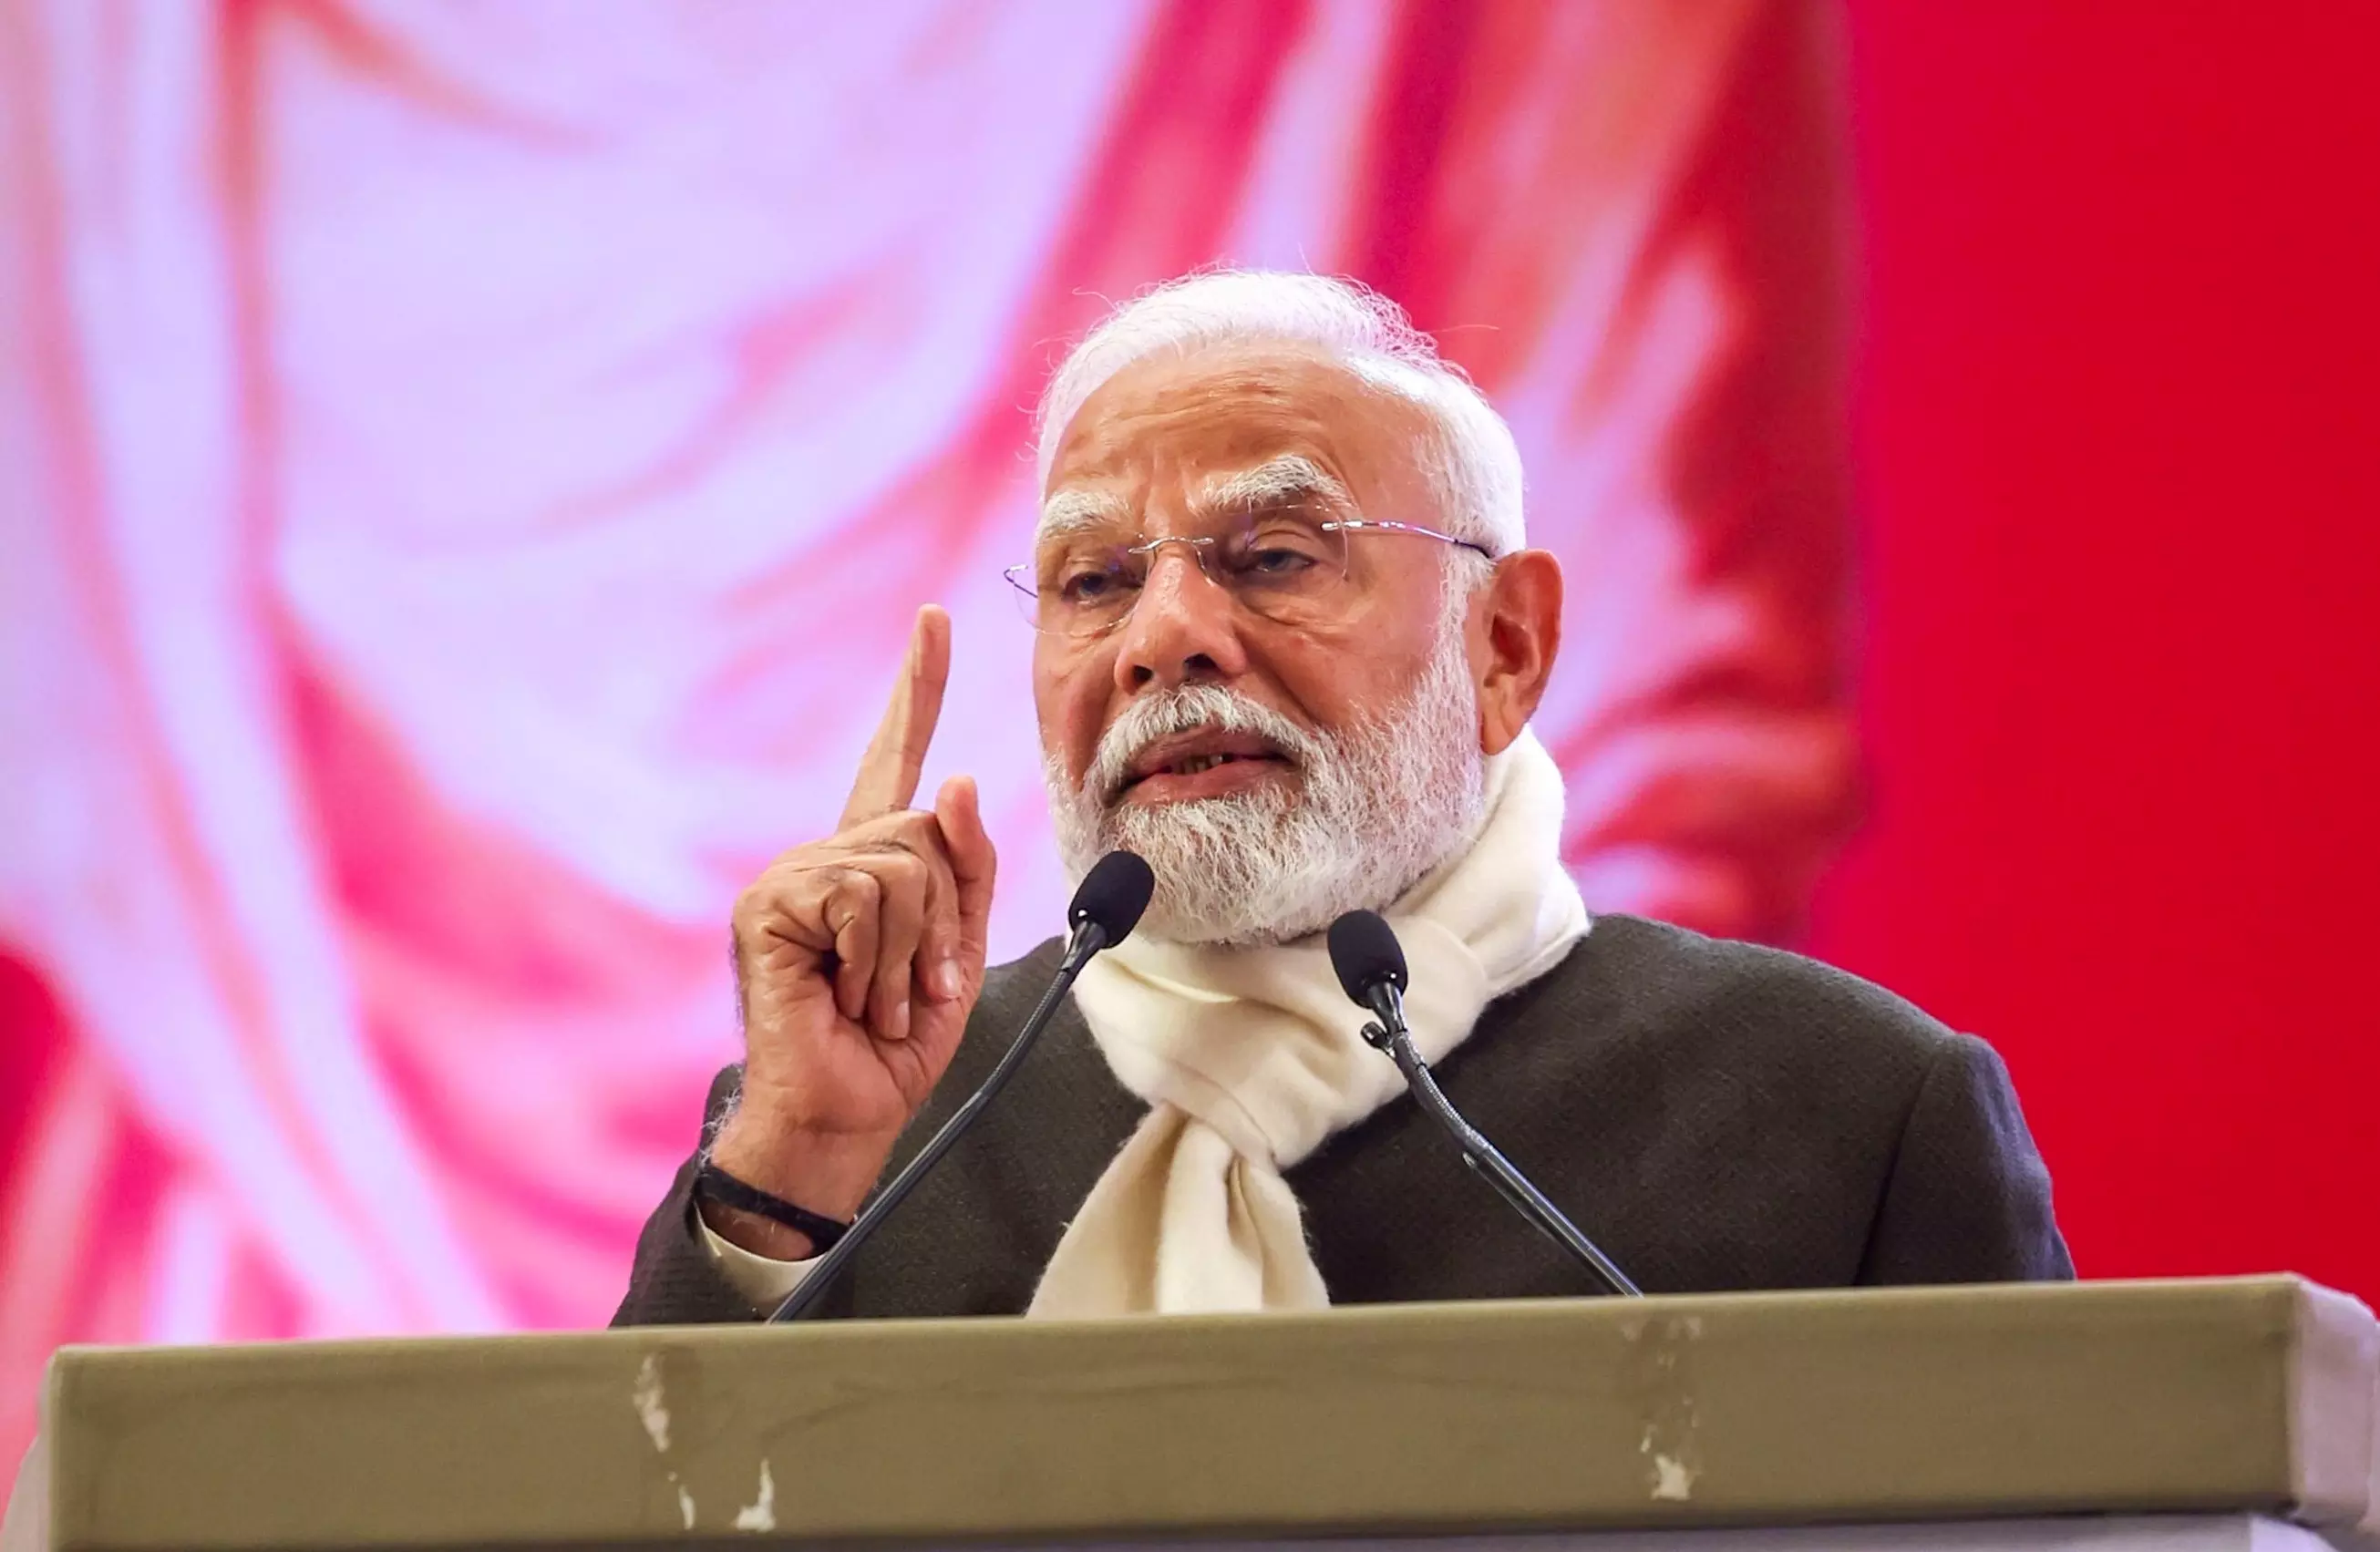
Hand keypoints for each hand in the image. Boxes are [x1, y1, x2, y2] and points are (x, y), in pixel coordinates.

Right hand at [704, 605, 996, 1256]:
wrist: (844, 1115)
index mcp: (871, 862)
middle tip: (913, 989)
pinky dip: (879, 959)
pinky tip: (847, 996)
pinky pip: (865, 897)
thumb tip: (954, 780)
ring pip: (902, 865)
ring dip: (914, 952)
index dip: (918, 688)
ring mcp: (791, 878)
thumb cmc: (897, 1042)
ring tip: (878, 999)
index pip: (896, 758)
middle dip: (944, 923)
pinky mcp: (769, 907)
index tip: (936, 618)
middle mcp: (826, 857)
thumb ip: (967, 867)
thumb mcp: (959, 949)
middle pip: (923, 831)